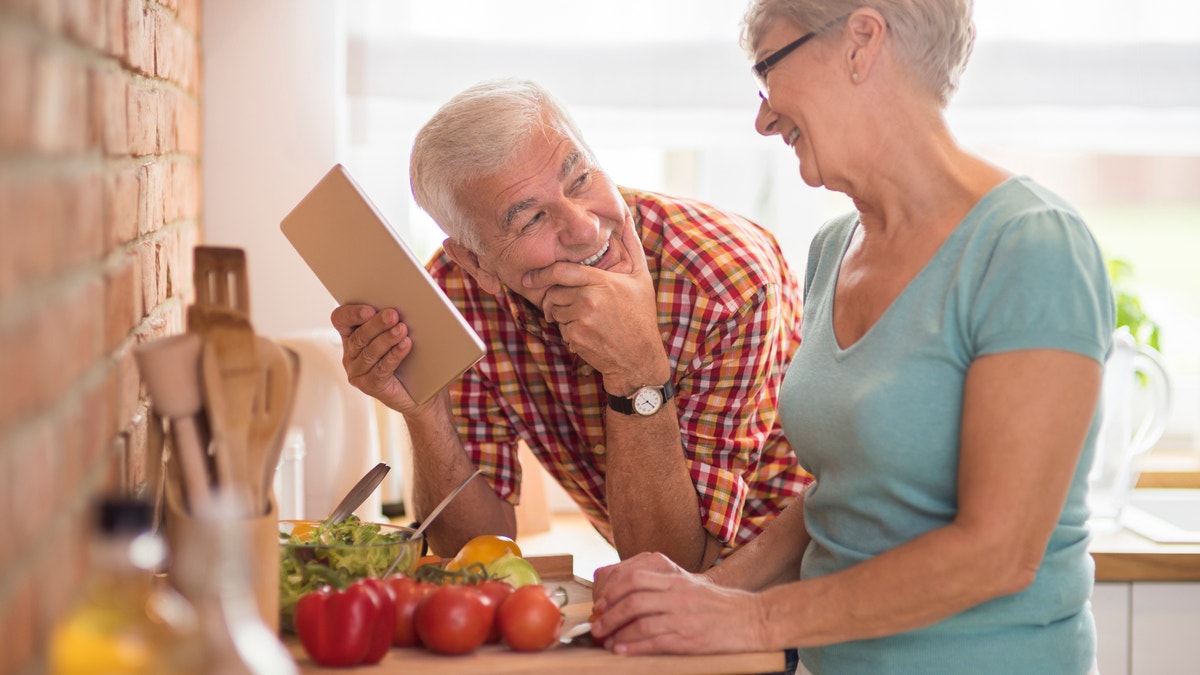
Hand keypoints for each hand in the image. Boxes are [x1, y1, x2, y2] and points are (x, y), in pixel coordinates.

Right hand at [330, 304, 417, 412]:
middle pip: (359, 336)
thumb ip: (392, 319)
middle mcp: (350, 353)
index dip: (351, 313)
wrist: (417, 390)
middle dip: (377, 324)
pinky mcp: (369, 385)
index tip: (369, 309)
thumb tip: (398, 306)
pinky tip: (405, 345)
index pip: (340, 319)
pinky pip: (381, 369)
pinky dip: (394, 355)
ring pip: (369, 352)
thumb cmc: (407, 357)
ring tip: (402, 329)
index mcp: (351, 335)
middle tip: (393, 315)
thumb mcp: (397, 333)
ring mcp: (357, 371)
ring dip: (387, 339)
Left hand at [523, 215, 667, 393]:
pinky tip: (589, 333)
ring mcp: (581, 320)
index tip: (529, 277)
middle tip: (564, 303)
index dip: (541, 273)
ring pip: (556, 311)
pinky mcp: (576, 338)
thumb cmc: (640, 315)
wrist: (639, 357)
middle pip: (553, 292)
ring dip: (563, 315)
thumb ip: (631, 245)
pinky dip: (569, 331)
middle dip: (554, 298)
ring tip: (586, 319)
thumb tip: (627, 216)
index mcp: (602, 282)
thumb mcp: (641, 277)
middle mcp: (589, 299)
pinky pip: (561, 329)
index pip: (561, 271)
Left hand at [590, 552, 770, 655]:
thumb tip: (634, 596)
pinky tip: (622, 650)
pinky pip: (655, 641)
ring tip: (605, 641)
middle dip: (609, 614)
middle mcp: (677, 595)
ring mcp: (683, 617)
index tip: (601, 603)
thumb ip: (666, 588)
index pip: (635, 578)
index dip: (612, 590)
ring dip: (617, 632)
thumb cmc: (721, 606)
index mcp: (677, 580)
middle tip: (597, 625)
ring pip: (640, 620)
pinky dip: (634, 646)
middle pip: (632, 599)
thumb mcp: (692, 588)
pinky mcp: (689, 638)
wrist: (753, 619)